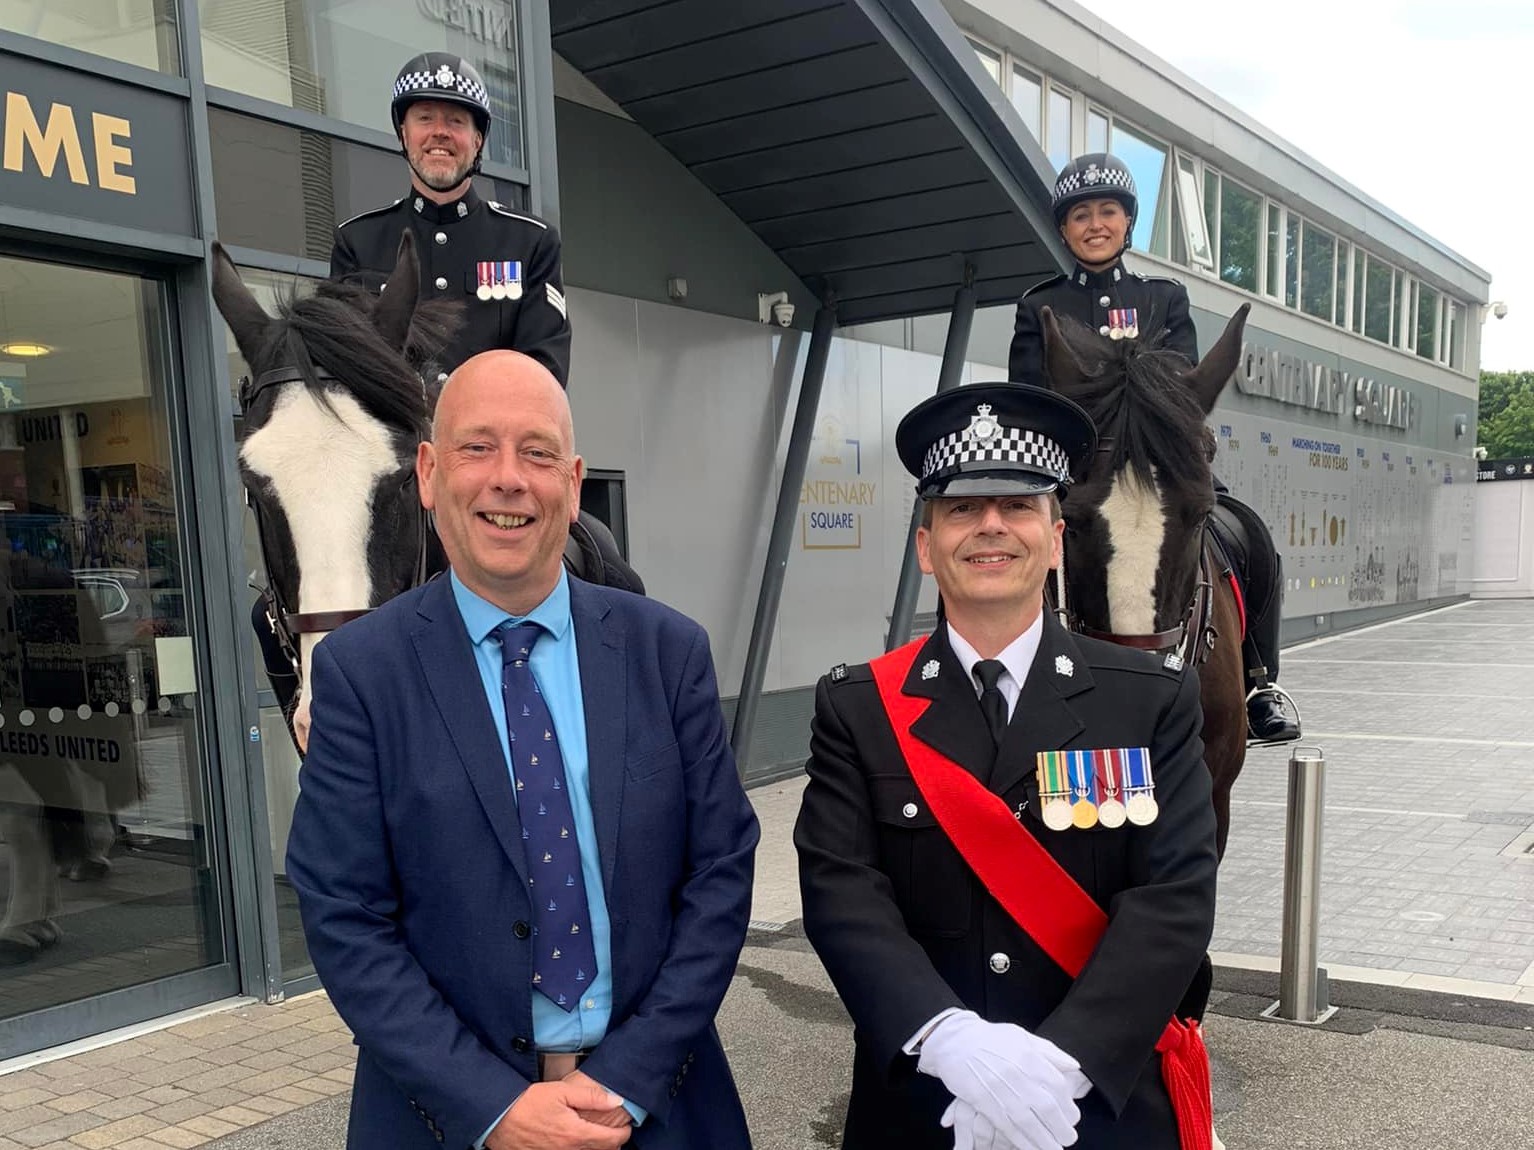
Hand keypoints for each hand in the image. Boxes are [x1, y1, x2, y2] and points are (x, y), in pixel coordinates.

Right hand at [485, 1080, 631, 1149]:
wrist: (499, 1119)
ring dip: (597, 1147)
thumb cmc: (528, 1103)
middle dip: (613, 1142)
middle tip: (615, 1130)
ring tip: (598, 1135)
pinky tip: (577, 1140)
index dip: (624, 1133)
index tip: (627, 1126)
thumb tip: (616, 1101)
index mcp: (576, 1134)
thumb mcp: (561, 1091)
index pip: (612, 1140)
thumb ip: (591, 1097)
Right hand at [918, 1011, 1082, 1149]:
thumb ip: (1049, 1051)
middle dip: (1061, 1128)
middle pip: (1047, 1107)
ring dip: (1044, 1140)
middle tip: (1068, 1138)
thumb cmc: (990, 1038)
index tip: (1072, 1117)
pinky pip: (1006, 1125)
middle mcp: (1017, 1073)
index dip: (1068, 1105)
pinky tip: (1031, 1147)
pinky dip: (1021, 1140)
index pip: (1057, 1085)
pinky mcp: (983, 1101)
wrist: (955, 1040)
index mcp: (1029, 1056)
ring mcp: (1000, 1088)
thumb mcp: (1022, 1036)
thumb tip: (1074, 1066)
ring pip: (1028, 1121)